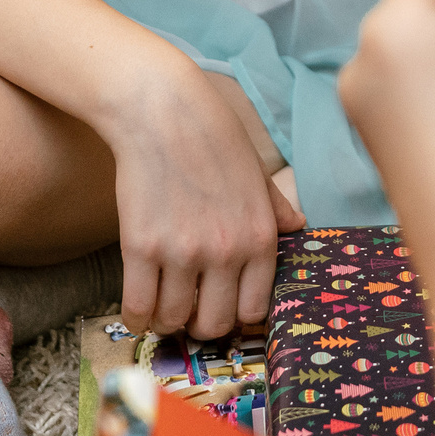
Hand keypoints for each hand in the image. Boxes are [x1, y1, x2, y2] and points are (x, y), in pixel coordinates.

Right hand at [103, 51, 304, 341]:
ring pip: (174, 320)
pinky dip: (137, 317)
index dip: (236, 317)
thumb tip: (297, 227)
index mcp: (260, 237)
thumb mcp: (256, 173)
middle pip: (214, 324)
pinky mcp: (141, 248)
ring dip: (166, 320)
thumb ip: (276, 208)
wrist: (163, 110)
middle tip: (190, 311)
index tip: (222, 310)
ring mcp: (182, 253)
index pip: (255, 309)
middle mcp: (226, 252)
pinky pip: (138, 308)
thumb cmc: (212, 135)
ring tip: (162, 305)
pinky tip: (138, 309)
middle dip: (201, 325)